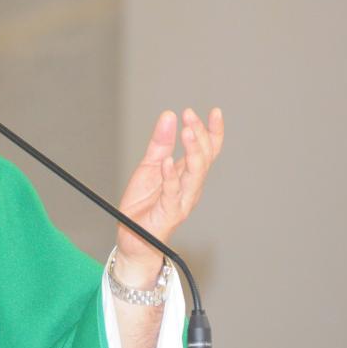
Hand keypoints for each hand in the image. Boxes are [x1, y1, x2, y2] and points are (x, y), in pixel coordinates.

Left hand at [114, 107, 223, 285]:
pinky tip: (167, 161)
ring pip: (195, 175)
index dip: (213, 132)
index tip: (215, 112)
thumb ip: (160, 143)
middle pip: (204, 159)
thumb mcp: (149, 166)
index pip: (208, 151)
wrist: (132, 235)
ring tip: (187, 131)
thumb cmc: (144, 203)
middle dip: (200, 135)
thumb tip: (169, 115)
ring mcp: (182, 200)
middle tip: (190, 115)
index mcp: (188, 174)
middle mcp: (190, 187)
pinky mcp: (168, 212)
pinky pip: (172, 194)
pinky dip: (170, 177)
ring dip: (193, 152)